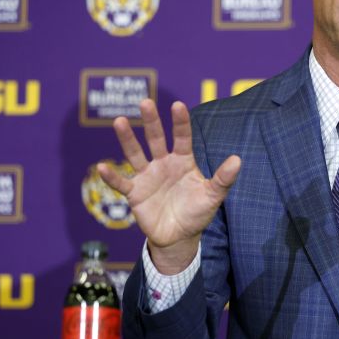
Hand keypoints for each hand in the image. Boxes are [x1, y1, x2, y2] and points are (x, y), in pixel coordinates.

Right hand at [97, 99, 240, 273]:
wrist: (179, 237)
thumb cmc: (197, 213)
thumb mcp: (213, 196)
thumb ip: (223, 179)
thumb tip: (237, 160)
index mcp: (183, 161)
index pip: (181, 138)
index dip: (180, 122)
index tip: (178, 105)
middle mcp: (163, 164)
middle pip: (155, 139)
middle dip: (151, 121)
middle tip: (145, 101)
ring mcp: (147, 177)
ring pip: (135, 154)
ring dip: (127, 139)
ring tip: (120, 121)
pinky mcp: (135, 193)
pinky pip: (121, 183)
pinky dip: (112, 176)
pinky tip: (101, 167)